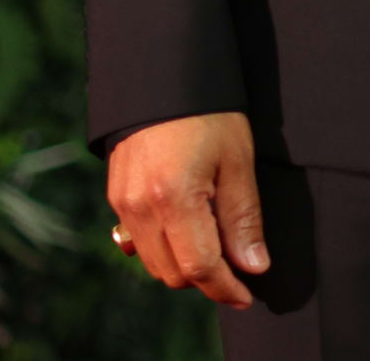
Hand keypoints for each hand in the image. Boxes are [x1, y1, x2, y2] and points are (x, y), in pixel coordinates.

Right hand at [106, 111, 268, 305]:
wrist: (161, 74)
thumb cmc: (207, 112)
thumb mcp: (237, 160)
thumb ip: (243, 217)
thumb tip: (253, 265)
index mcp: (174, 199)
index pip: (200, 267)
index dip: (225, 288)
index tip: (246, 295)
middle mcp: (140, 208)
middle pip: (173, 273)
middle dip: (206, 278)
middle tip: (236, 265)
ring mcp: (122, 203)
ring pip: (153, 262)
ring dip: (183, 264)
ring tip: (214, 245)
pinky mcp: (115, 195)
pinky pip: (136, 241)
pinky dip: (162, 247)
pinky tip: (186, 230)